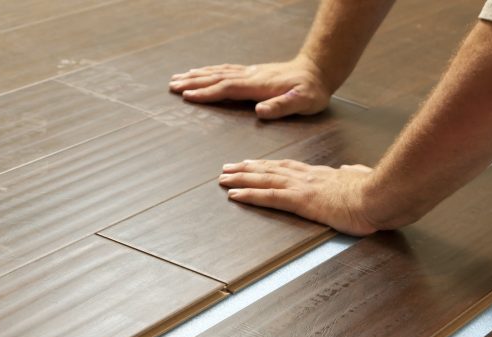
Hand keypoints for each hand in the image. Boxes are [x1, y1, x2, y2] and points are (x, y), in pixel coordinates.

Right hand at [169, 57, 331, 118]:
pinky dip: (211, 72)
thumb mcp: (303, 102)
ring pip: (219, 73)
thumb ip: (281, 106)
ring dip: (198, 75)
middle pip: (216, 78)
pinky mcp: (253, 73)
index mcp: (258, 86)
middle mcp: (251, 76)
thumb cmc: (312, 90)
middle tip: (172, 85)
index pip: (227, 88)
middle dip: (193, 82)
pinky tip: (204, 73)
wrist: (319, 70)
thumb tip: (260, 111)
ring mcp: (251, 73)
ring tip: (179, 78)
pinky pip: (226, 71)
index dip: (207, 93)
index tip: (187, 96)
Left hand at [219, 160, 379, 235]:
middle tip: (228, 168)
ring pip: (264, 179)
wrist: (381, 195)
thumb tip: (350, 169)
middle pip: (271, 169)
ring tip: (223, 178)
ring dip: (241, 178)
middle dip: (247, 168)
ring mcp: (303, 187)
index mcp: (322, 175)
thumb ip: (354, 173)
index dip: (269, 165)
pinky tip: (235, 194)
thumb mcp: (363, 178)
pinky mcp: (301, 201)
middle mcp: (308, 177)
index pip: (289, 167)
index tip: (254, 163)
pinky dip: (249, 194)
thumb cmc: (377, 192)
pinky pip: (269, 196)